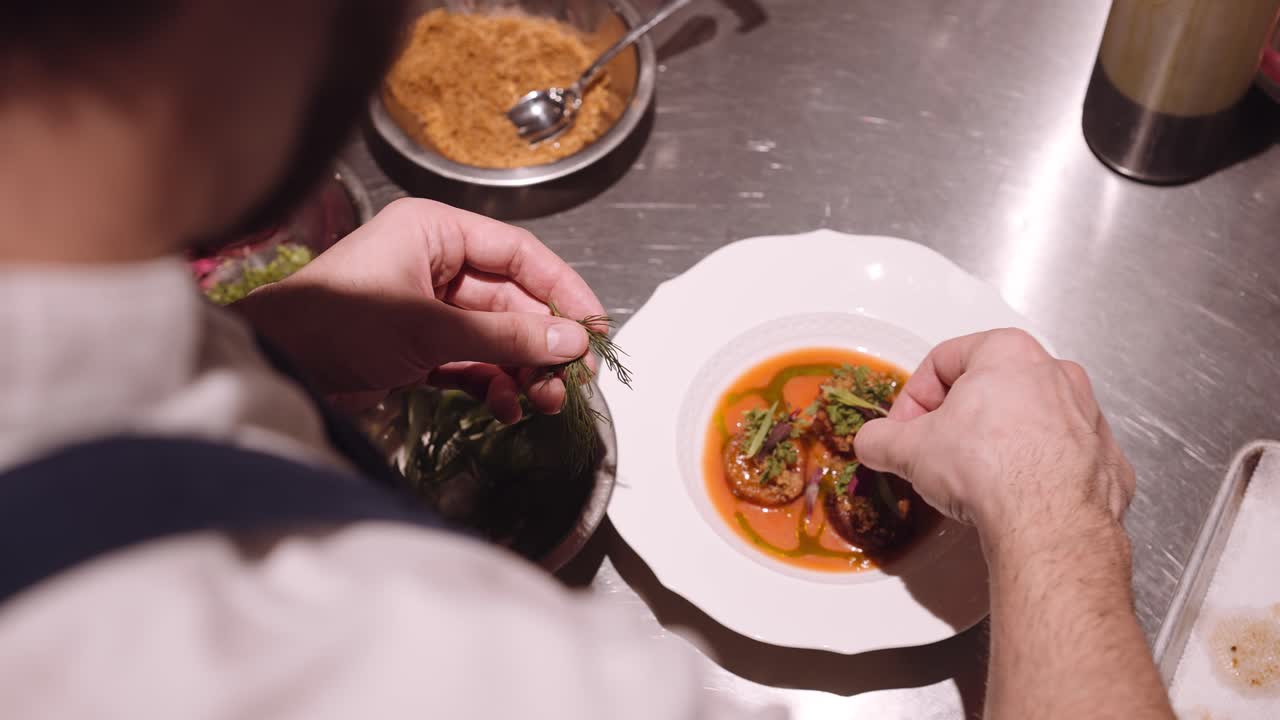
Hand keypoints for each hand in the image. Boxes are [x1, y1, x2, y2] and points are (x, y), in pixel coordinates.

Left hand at [234, 198, 604, 421]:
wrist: (272, 366)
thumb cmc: (336, 323)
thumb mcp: (429, 327)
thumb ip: (504, 336)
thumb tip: (571, 342)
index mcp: (436, 233)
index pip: (518, 255)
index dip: (562, 289)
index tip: (593, 326)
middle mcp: (435, 264)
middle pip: (512, 301)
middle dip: (542, 343)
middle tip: (573, 379)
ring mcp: (427, 309)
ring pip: (496, 337)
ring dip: (523, 370)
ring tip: (545, 402)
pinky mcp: (418, 348)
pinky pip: (472, 363)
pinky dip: (493, 385)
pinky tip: (508, 408)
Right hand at [853, 329, 1133, 544]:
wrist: (1049, 526)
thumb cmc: (990, 470)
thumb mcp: (908, 451)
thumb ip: (880, 439)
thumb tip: (871, 442)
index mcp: (1008, 353)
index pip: (943, 360)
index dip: (913, 397)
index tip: (904, 429)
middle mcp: (1056, 374)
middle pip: (990, 387)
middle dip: (958, 419)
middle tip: (936, 452)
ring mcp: (1088, 416)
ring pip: (1029, 419)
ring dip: (999, 442)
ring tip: (974, 479)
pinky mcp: (1106, 459)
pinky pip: (1062, 456)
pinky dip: (1038, 470)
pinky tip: (1015, 496)